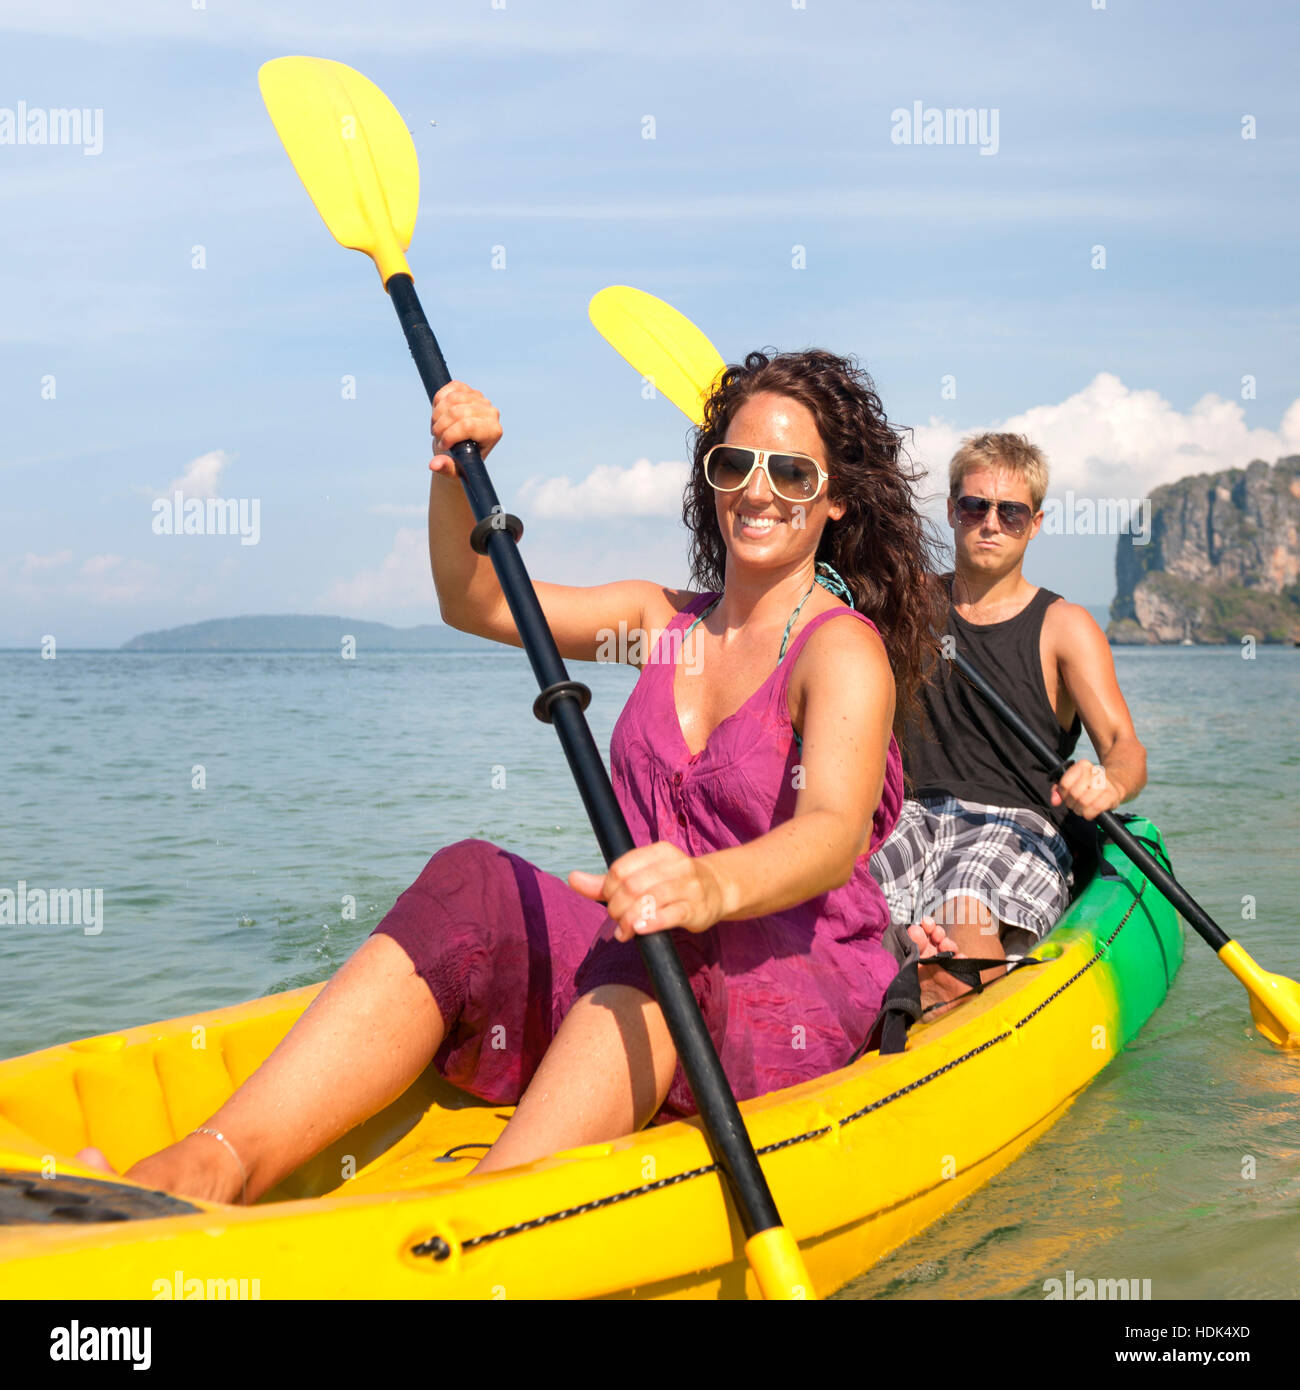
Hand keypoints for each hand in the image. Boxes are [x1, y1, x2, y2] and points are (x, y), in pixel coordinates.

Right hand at [429, 381, 501, 477]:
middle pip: (457, 412)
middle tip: (437, 437)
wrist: (460, 448)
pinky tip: (439, 413)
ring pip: (452, 399)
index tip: (442, 445)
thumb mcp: (454, 469)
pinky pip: (451, 388)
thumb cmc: (461, 462)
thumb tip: (434, 464)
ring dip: (437, 415)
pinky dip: (439, 400)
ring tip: (437, 428)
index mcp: (493, 432)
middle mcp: (491, 413)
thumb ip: (446, 467)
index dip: (449, 434)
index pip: (468, 425)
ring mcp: (481, 399)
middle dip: (440, 426)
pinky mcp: (469, 390)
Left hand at [569, 842, 727, 941]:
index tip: (610, 902)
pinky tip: (638, 930)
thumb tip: (572, 878)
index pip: (621, 868)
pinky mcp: (696, 908)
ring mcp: (687, 886)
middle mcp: (675, 865)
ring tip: (625, 931)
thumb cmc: (671, 884)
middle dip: (617, 907)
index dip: (608, 889)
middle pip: (632, 886)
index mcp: (658, 852)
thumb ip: (606, 881)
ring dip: (629, 919)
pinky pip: (669, 915)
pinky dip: (649, 923)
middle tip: (617, 920)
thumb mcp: (641, 876)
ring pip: (648, 900)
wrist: (717, 889)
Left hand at [1051, 759, 1122, 820]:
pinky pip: (1096, 808)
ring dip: (1080, 810)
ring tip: (1082, 809)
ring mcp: (1106, 783)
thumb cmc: (1089, 785)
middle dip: (1071, 803)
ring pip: (1084, 802)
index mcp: (1083, 765)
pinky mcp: (1113, 795)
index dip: (1063, 794)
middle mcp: (1095, 771)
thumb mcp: (1072, 782)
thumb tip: (1055, 801)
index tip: (1067, 797)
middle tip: (1075, 804)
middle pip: (1074, 794)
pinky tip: (1090, 813)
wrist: (1114, 784)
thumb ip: (1059, 790)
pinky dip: (1089, 814)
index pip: (1065, 784)